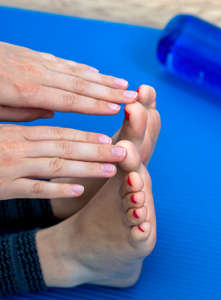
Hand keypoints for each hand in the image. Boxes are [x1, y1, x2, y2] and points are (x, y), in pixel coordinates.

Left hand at [0, 41, 138, 120]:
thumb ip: (21, 112)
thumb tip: (53, 111)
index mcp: (23, 89)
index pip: (68, 99)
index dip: (95, 104)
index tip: (117, 108)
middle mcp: (33, 72)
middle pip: (79, 83)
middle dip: (108, 90)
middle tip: (132, 95)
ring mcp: (32, 60)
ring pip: (74, 70)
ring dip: (101, 78)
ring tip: (122, 84)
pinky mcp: (28, 53)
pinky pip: (61, 61)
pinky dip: (81, 67)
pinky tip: (94, 71)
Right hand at [0, 124, 127, 199]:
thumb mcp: (0, 131)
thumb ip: (25, 124)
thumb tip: (50, 112)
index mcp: (19, 133)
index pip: (60, 133)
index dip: (87, 136)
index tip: (110, 139)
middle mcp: (19, 148)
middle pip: (65, 148)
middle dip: (97, 151)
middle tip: (123, 153)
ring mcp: (12, 167)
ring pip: (56, 167)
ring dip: (87, 169)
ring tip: (111, 170)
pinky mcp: (5, 187)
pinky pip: (35, 189)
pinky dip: (58, 189)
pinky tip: (79, 191)